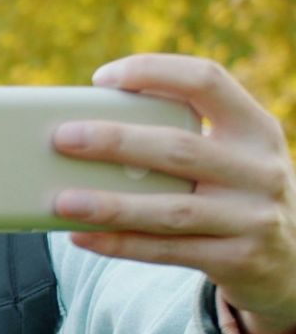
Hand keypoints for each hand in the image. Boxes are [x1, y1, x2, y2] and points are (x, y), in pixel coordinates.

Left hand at [52, 54, 295, 333]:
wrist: (288, 261)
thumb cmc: (232, 194)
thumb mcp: (230, 157)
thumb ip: (179, 139)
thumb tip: (83, 132)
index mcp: (255, 128)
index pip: (207, 81)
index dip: (154, 72)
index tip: (103, 77)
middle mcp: (260, 169)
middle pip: (180, 148)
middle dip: (116, 142)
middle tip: (62, 138)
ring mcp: (253, 218)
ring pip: (171, 209)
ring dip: (110, 204)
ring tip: (60, 200)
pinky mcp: (238, 260)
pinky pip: (167, 251)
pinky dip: (120, 243)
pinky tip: (81, 235)